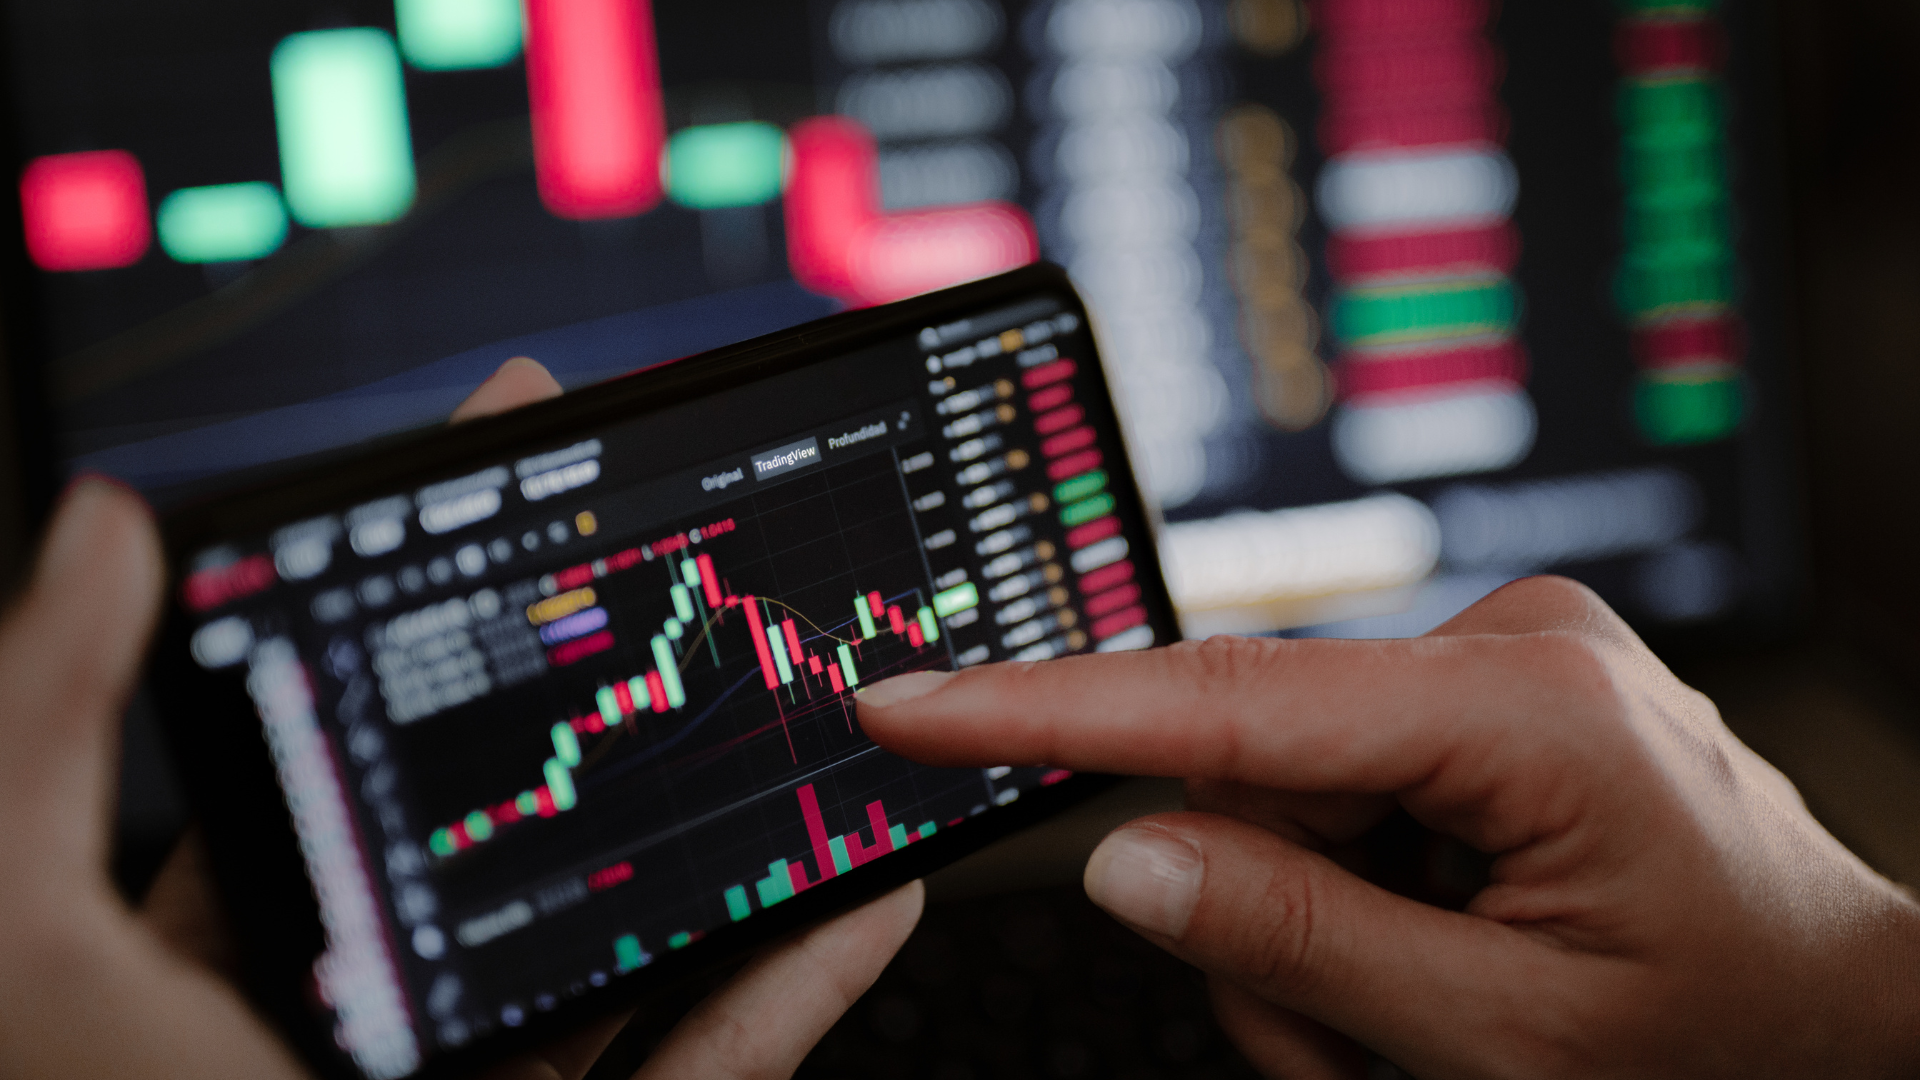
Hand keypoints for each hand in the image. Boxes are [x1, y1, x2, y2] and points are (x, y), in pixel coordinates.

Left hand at [0, 357, 920, 1079]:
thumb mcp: (25, 939)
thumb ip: (45, 729)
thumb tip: (110, 526)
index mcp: (251, 940)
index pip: (351, 719)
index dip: (436, 576)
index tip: (507, 456)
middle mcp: (379, 1009)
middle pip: (521, 796)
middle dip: (607, 653)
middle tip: (676, 523)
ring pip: (644, 932)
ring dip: (738, 818)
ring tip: (808, 699)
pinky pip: (715, 1066)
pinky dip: (803, 987)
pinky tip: (872, 898)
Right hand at [858, 576, 1919, 1077]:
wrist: (1850, 1014)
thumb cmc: (1729, 1029)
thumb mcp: (1504, 1036)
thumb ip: (1297, 941)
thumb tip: (1123, 858)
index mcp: (1527, 708)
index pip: (1230, 699)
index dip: (1049, 708)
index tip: (911, 698)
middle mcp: (1507, 644)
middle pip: (1249, 768)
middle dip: (1255, 919)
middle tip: (1325, 1041)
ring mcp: (1499, 660)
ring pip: (1284, 791)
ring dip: (1302, 924)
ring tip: (1392, 1022)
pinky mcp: (1486, 691)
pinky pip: (1340, 781)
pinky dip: (1342, 886)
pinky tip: (1414, 956)